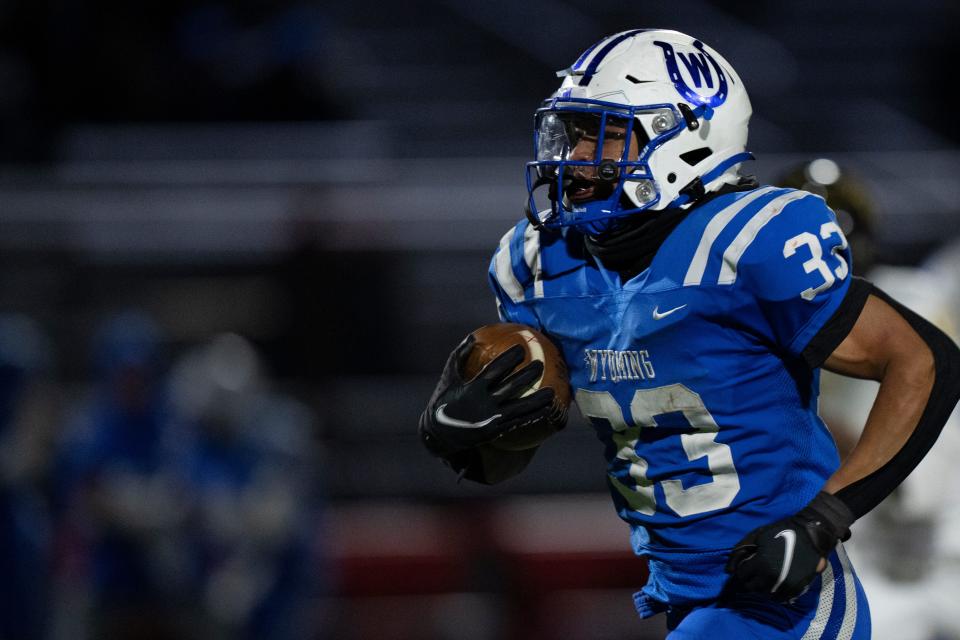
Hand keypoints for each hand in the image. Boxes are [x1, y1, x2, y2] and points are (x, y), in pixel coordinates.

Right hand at [419, 335, 555, 458]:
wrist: (439, 433)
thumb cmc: (443, 399)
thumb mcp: (448, 376)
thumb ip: (460, 356)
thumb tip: (474, 336)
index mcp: (472, 389)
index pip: (494, 371)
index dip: (508, 359)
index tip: (521, 349)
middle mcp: (483, 404)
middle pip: (510, 388)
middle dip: (527, 376)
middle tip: (540, 365)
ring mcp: (491, 420)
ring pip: (519, 409)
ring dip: (537, 401)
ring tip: (552, 392)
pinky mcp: (496, 431)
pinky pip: (518, 423)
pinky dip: (533, 416)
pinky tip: (546, 410)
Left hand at [725, 492, 853, 599]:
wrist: (809, 536)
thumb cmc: (781, 532)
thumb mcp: (757, 536)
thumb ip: (740, 550)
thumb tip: (728, 569)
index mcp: (760, 563)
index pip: (742, 575)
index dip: (742, 570)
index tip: (747, 566)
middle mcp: (771, 577)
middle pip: (752, 587)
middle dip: (750, 580)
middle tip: (755, 572)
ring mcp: (784, 584)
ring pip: (765, 594)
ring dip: (762, 587)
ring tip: (766, 576)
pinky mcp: (796, 588)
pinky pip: (780, 598)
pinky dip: (775, 593)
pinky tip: (776, 583)